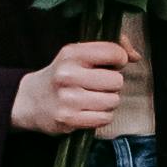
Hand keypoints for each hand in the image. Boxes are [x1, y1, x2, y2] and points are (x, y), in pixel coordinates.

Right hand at [11, 36, 141, 136]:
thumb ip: (110, 47)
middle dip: (112, 84)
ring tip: (93, 99)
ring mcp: (67, 98)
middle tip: (98, 85)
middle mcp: (68, 74)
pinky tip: (89, 111)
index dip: (119, 60)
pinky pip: (104, 118)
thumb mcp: (78, 54)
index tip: (110, 64)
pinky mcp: (68, 119)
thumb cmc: (62, 75)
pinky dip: (101, 116)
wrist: (29, 100)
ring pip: (112, 101)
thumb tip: (136, 55)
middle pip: (116, 81)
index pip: (114, 52)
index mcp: (72, 53)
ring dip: (108, 102)